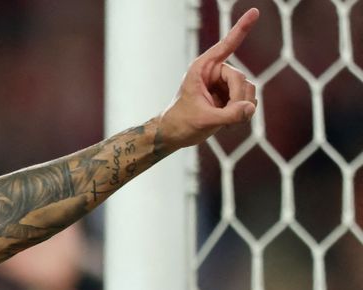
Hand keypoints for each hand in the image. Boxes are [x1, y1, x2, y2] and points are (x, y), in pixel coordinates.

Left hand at [158, 8, 260, 148]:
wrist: (176, 135)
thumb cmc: (182, 123)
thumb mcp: (204, 120)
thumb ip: (228, 115)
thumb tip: (250, 108)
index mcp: (202, 68)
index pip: (226, 45)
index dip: (241, 29)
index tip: (255, 11)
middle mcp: (215, 72)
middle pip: (241, 78)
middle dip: (236, 99)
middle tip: (225, 117)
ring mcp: (225, 83)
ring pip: (249, 89)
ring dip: (241, 107)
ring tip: (222, 120)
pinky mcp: (232, 95)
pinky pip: (249, 100)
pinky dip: (243, 112)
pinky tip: (228, 122)